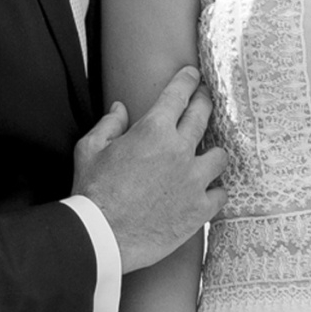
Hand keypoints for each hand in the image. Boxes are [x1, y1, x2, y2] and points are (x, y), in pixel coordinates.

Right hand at [74, 69, 225, 271]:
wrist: (102, 236)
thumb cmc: (92, 192)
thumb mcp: (89, 150)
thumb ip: (108, 125)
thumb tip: (120, 109)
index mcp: (153, 130)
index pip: (178, 94)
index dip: (188, 80)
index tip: (194, 75)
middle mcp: (179, 150)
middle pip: (203, 115)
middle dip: (205, 101)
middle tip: (205, 99)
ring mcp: (193, 180)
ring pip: (220, 155)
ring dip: (213, 153)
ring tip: (209, 155)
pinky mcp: (200, 209)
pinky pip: (221, 193)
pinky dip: (215, 191)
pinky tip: (209, 191)